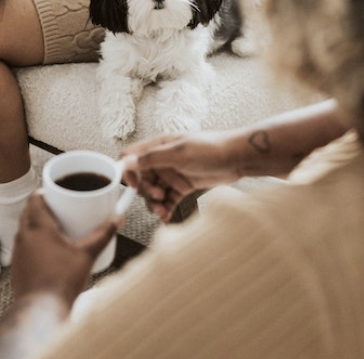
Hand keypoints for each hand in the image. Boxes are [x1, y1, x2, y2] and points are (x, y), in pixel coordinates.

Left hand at [10, 192, 118, 308]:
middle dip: (44, 207)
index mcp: (38, 227)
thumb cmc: (62, 281)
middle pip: (29, 212)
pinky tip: (49, 251)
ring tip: (58, 229)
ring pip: (25, 229)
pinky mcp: (17, 267)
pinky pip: (24, 246)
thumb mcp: (87, 255)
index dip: (46, 192)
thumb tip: (118, 218)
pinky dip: (34, 242)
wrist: (40, 311)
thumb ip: (103, 235)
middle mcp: (23, 236)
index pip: (35, 198)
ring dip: (38, 225)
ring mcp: (17, 252)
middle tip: (63, 210)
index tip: (60, 193)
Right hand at [120, 131, 240, 221]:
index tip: (134, 185)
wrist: (237, 159)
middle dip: (147, 191)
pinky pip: (168, 200)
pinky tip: (166, 217)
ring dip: (155, 204)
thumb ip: (152, 158)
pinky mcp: (182, 186)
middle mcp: (163, 160)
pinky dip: (165, 209)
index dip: (128, 172)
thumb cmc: (211, 149)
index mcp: (159, 146)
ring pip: (154, 192)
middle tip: (159, 197)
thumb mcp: (179, 153)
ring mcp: (173, 174)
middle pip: (142, 179)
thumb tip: (127, 161)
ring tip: (162, 211)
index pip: (131, 157)